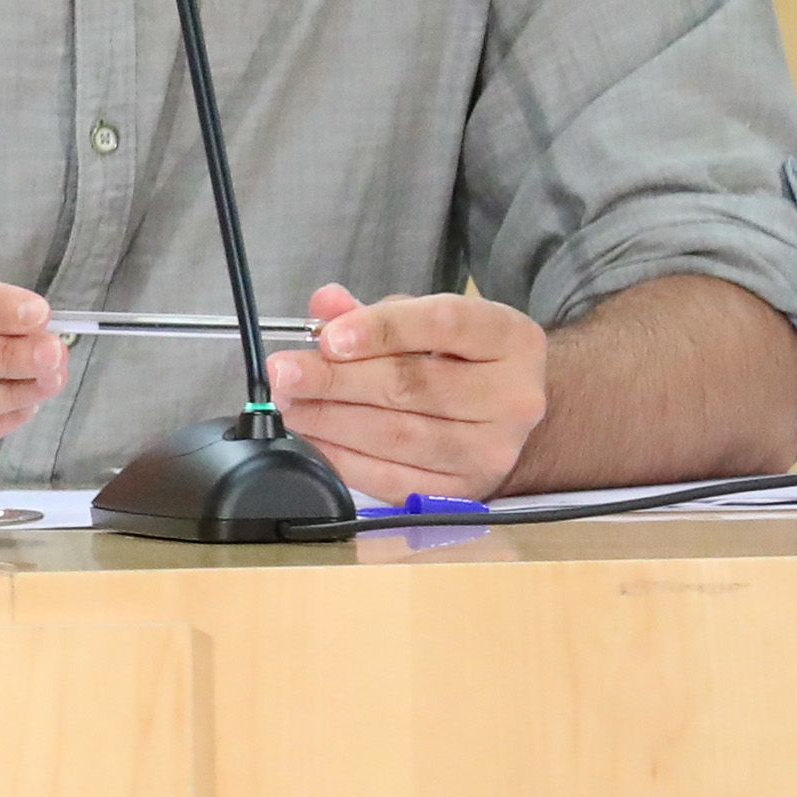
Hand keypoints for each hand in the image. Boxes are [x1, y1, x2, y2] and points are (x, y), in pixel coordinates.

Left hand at [267, 282, 547, 500]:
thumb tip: (325, 305)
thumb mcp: (431, 322)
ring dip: (329, 420)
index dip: (380, 330)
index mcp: (511, 339)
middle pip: (411, 386)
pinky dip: (339, 458)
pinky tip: (309, 438)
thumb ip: (377, 313)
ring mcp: (491, 451)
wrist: (506, 419)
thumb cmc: (460, 362)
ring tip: (288, 404)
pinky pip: (389, 478)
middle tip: (284, 373)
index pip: (444, 324)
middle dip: (335, 380)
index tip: (327, 338)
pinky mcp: (463, 491)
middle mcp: (512, 398)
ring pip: (396, 436)